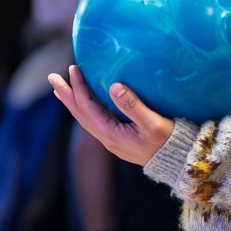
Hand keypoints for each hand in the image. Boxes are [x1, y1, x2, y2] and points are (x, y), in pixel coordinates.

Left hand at [48, 65, 174, 166]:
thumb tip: (114, 86)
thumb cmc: (169, 142)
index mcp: (110, 133)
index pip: (87, 106)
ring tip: (61, 89)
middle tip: (51, 77)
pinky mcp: (118, 137)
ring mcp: (111, 138)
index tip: (73, 68)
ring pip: (85, 117)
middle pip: (79, 113)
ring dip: (73, 101)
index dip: (79, 86)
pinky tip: (87, 101)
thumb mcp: (153, 123)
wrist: (179, 162)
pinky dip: (86, 108)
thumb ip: (133, 106)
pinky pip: (95, 119)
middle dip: (65, 94)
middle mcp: (106, 137)